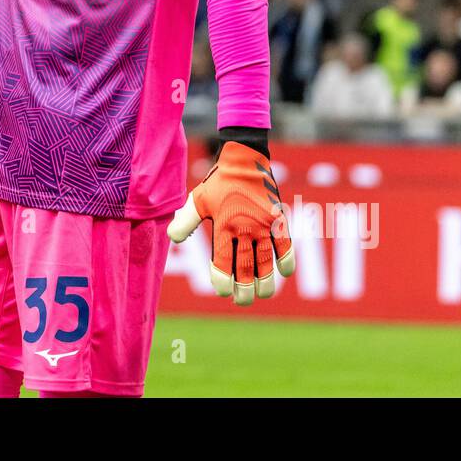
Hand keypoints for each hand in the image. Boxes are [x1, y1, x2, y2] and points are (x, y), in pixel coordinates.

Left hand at [167, 141, 294, 305]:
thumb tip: (173, 239)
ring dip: (265, 282)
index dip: (222, 281)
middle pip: (246, 268)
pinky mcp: (278, 219)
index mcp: (224, 226)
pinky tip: (284, 273)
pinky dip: (286, 260)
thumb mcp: (197, 199)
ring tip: (262, 294)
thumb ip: (185, 221)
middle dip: (244, 289)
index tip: (222, 290)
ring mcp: (264, 225)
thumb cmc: (219, 182)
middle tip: (242, 300)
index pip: (223, 263)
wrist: (245, 159)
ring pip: (266, 262)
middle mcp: (245, 229)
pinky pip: (286, 245)